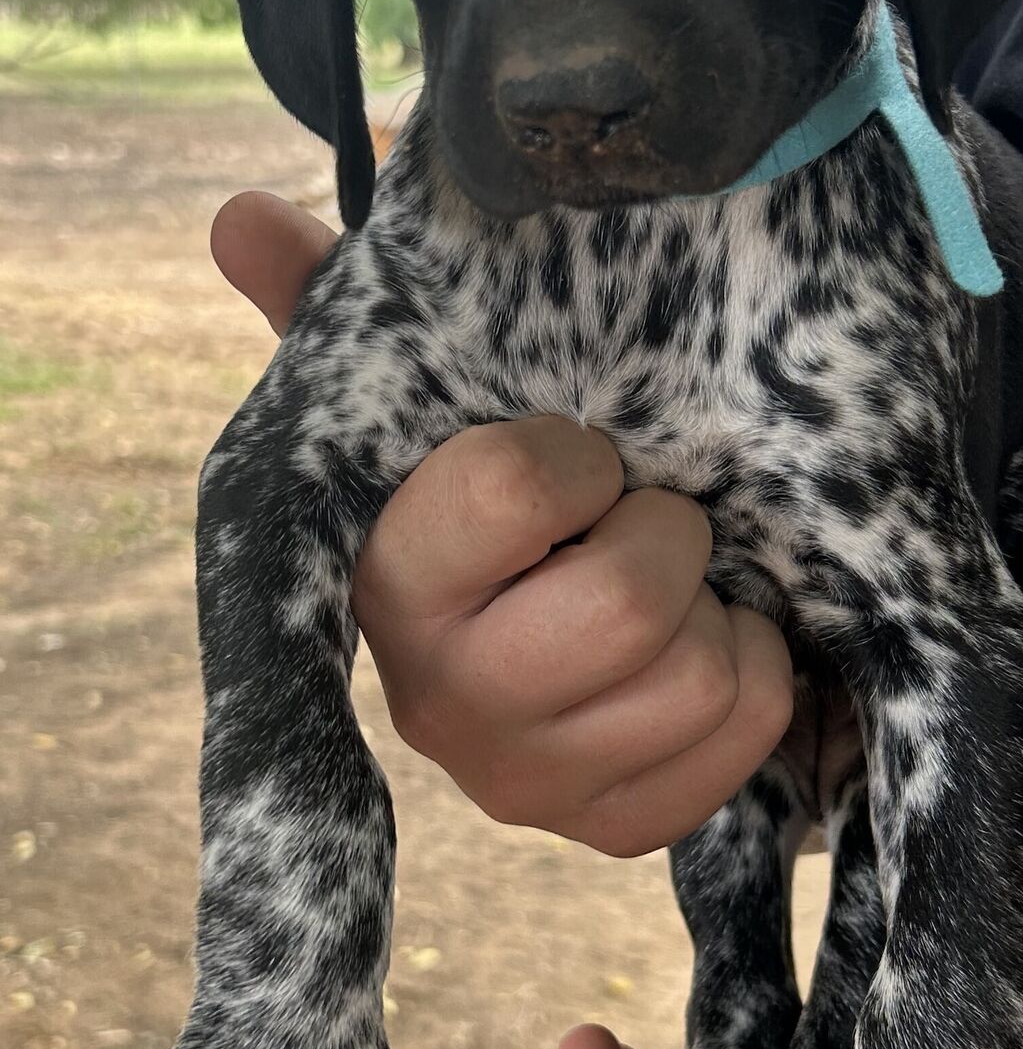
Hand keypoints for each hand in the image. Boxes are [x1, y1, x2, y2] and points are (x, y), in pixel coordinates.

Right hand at [210, 192, 793, 855]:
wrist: (548, 625)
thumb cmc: (488, 493)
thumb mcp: (413, 395)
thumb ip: (325, 304)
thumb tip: (238, 218)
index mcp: (380, 579)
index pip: (519, 487)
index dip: (581, 457)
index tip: (579, 457)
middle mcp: (438, 700)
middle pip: (629, 600)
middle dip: (668, 535)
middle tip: (647, 520)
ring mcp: (526, 783)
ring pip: (701, 673)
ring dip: (719, 607)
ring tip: (676, 590)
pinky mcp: (613, 830)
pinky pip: (748, 733)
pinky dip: (759, 674)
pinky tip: (708, 648)